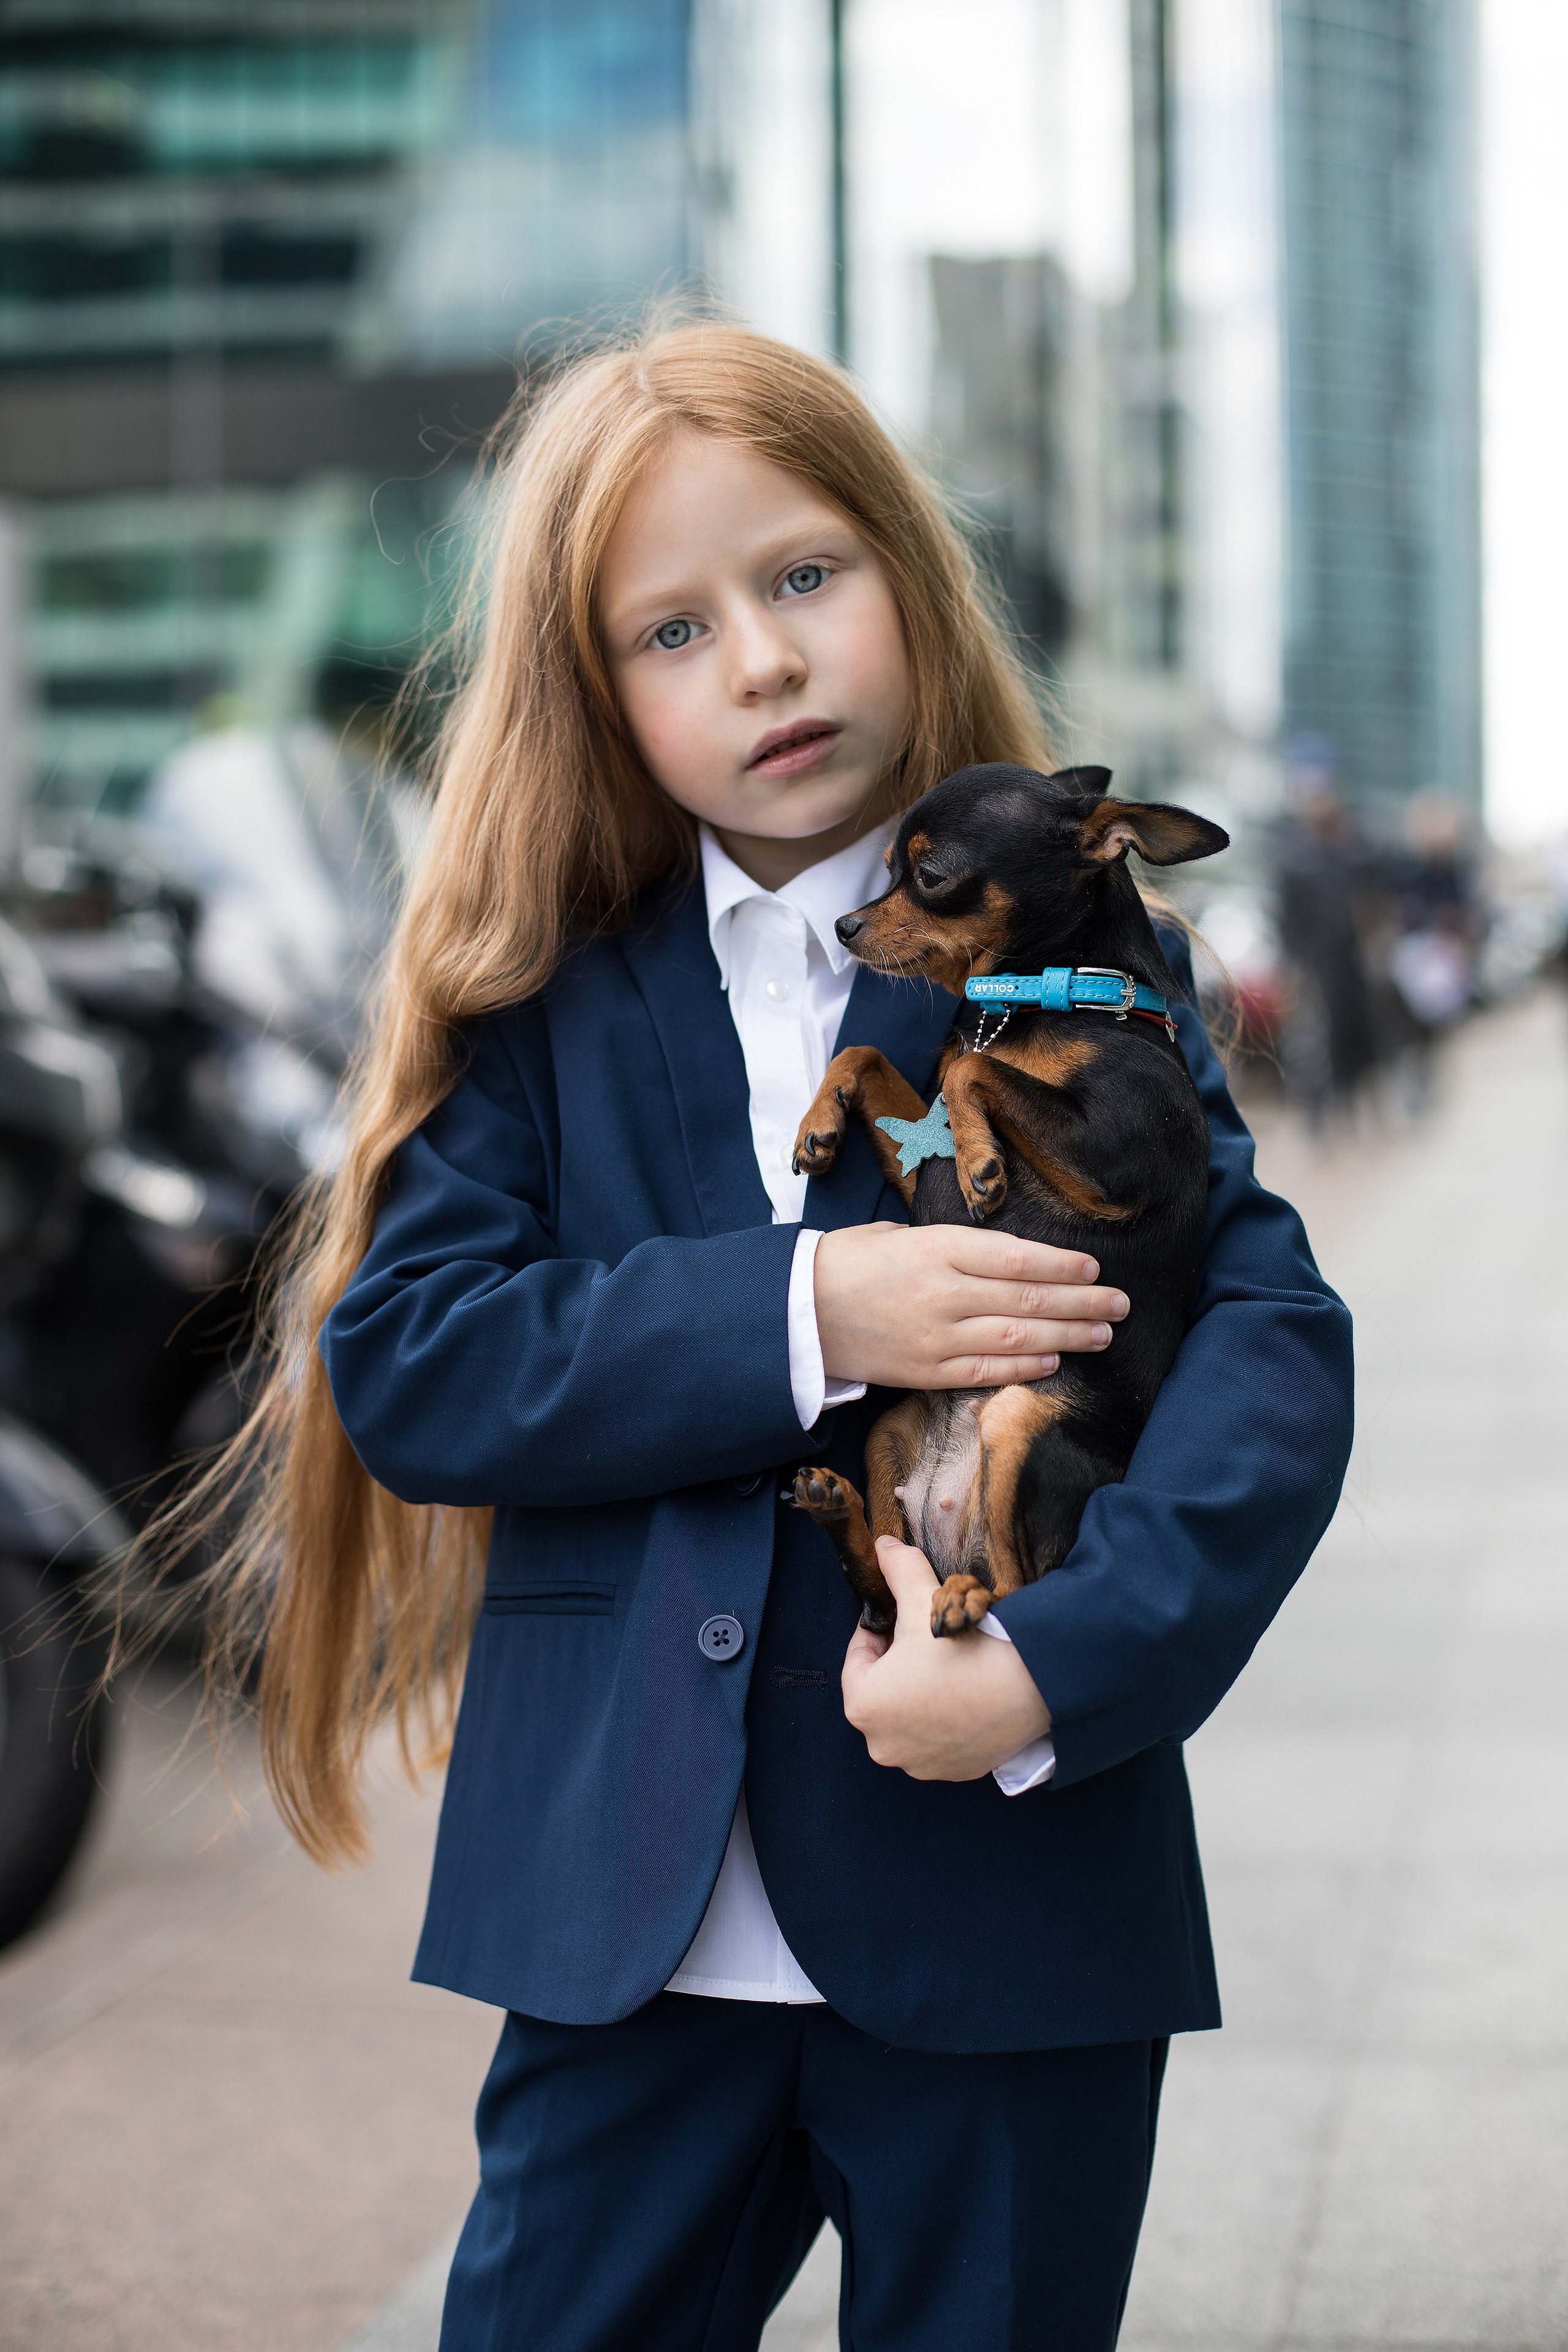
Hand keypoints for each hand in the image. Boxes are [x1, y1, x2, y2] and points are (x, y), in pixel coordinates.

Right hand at [814, 1222, 1127, 1389]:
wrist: (796, 1310)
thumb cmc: (848, 1261)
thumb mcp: (901, 1235)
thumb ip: (953, 1248)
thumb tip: (1003, 1260)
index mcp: (937, 1249)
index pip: (1017, 1258)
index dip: (1063, 1266)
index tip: (1095, 1269)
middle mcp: (943, 1294)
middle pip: (1029, 1298)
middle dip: (1083, 1302)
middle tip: (1120, 1304)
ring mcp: (936, 1337)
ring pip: (1018, 1336)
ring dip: (1068, 1335)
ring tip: (1103, 1333)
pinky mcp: (925, 1371)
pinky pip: (987, 1369)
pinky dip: (1026, 1364)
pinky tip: (1056, 1359)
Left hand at [840, 1536, 1051, 1779]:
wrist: (1035, 1683)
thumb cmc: (967, 1644)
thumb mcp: (924, 1597)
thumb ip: (897, 1570)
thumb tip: (882, 1547)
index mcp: (864, 1705)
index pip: (857, 1658)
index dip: (877, 1631)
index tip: (897, 1618)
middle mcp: (884, 1745)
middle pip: (881, 1691)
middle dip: (898, 1665)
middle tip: (924, 1639)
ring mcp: (920, 1764)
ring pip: (909, 1717)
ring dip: (920, 1693)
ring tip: (948, 1664)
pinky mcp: (955, 1772)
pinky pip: (939, 1740)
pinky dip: (946, 1719)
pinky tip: (967, 1692)